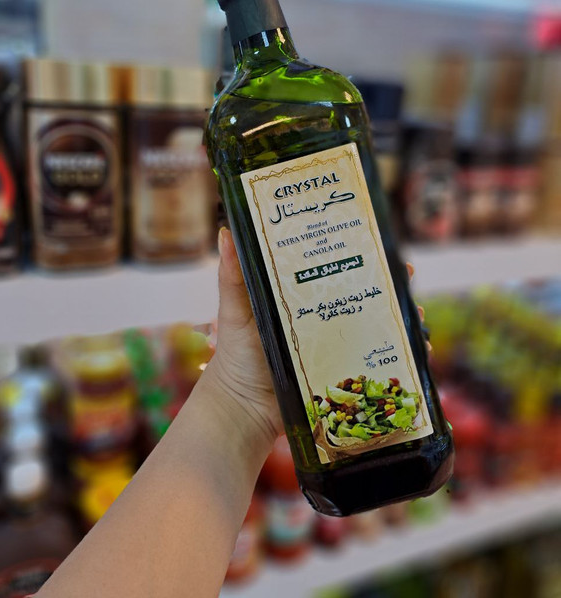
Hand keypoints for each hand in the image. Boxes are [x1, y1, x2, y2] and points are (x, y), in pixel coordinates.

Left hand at [209, 229, 429, 449]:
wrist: (242, 410)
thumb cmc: (236, 356)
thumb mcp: (236, 310)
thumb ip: (232, 275)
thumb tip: (225, 231)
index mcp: (303, 299)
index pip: (336, 270)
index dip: (359, 256)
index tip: (381, 242)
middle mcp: (324, 320)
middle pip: (364, 297)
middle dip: (390, 286)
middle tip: (407, 277)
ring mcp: (338, 349)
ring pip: (377, 329)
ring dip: (401, 320)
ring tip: (416, 315)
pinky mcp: (345, 376)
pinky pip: (377, 364)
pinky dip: (398, 357)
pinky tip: (415, 353)